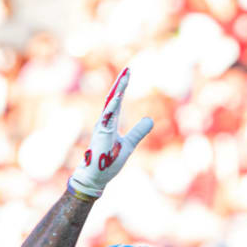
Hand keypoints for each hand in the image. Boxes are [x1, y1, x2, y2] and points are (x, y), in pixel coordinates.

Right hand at [67, 67, 152, 199]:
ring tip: (125, 78)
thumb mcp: (129, 144)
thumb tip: (150, 119)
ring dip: (117, 92)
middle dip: (120, 84)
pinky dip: (112, 108)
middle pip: (113, 98)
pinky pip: (107, 118)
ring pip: (110, 106)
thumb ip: (138, 131)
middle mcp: (104, 122)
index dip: (122, 87)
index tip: (128, 73)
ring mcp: (102, 128)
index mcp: (110, 123)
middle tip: (128, 70)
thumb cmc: (109, 161)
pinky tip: (117, 98)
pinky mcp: (102, 135)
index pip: (117, 101)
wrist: (96, 177)